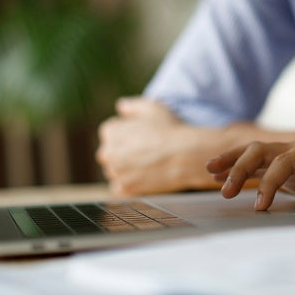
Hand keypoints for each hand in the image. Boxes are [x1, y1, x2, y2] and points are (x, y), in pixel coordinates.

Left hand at [96, 97, 248, 195]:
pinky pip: (120, 188)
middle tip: (144, 150)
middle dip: (122, 151)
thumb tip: (120, 106)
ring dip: (125, 169)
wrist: (186, 155)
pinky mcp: (126, 189)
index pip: (110, 131)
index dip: (127, 131)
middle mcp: (108, 153)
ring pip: (115, 171)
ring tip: (146, 163)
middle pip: (109, 152)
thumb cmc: (170, 129)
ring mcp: (116, 173)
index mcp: (111, 132)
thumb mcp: (152, 108)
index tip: (141, 135)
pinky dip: (129, 185)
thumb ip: (132, 105)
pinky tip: (144, 177)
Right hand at [205, 135, 294, 209]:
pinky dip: (238, 167)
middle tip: (225, 192)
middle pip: (263, 150)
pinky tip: (217, 174)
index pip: (284, 161)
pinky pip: (258, 164)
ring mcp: (291, 155)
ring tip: (209, 171)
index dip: (270, 182)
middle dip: (241, 167)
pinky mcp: (287, 167)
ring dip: (233, 162)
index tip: (259, 207)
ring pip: (255, 152)